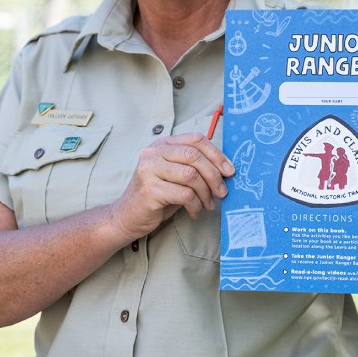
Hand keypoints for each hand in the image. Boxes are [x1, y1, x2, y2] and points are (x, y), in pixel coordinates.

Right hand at [111, 133, 234, 240]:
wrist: (127, 216)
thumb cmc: (157, 195)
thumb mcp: (176, 174)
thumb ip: (194, 166)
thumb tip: (226, 169)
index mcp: (162, 144)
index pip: (196, 139)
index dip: (217, 154)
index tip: (230, 171)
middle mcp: (153, 152)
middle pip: (194, 156)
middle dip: (214, 176)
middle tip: (222, 192)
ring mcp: (149, 169)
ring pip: (191, 175)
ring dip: (206, 193)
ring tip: (208, 204)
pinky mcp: (149, 189)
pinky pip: (184, 194)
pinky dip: (195, 205)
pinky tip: (194, 211)